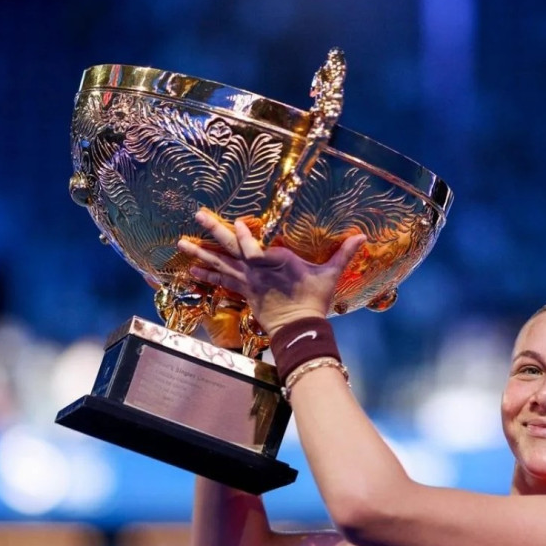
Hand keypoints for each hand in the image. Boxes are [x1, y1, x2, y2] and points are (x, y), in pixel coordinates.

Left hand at [177, 209, 365, 334]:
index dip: (245, 235)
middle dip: (213, 230)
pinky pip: (222, 282)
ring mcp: (247, 282)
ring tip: (181, 243)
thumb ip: (343, 253)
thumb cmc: (314, 301)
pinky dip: (206, 276)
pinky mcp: (244, 293)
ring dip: (200, 253)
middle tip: (196, 215)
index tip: (239, 224)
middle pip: (231, 247)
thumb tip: (364, 237)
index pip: (254, 246)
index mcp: (275, 261)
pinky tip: (190, 270)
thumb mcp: (329, 275)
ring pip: (220, 264)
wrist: (300, 330)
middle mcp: (256, 270)